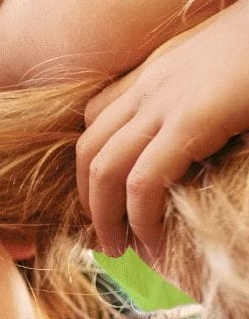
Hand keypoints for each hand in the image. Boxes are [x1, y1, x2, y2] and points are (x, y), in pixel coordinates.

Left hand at [76, 0, 248, 260]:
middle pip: (89, 148)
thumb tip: (211, 134)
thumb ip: (208, 98)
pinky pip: (143, 180)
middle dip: (89, 198)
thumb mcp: (228, 70)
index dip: (94, 162)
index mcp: (161, 69)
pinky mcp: (192, 119)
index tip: (109, 196)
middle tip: (107, 235)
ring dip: (105, 217)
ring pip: (103, 169)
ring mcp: (166, 99)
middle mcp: (152, 82)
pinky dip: (140, 219)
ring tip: (120, 250)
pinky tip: (153, 242)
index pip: (99, 115)